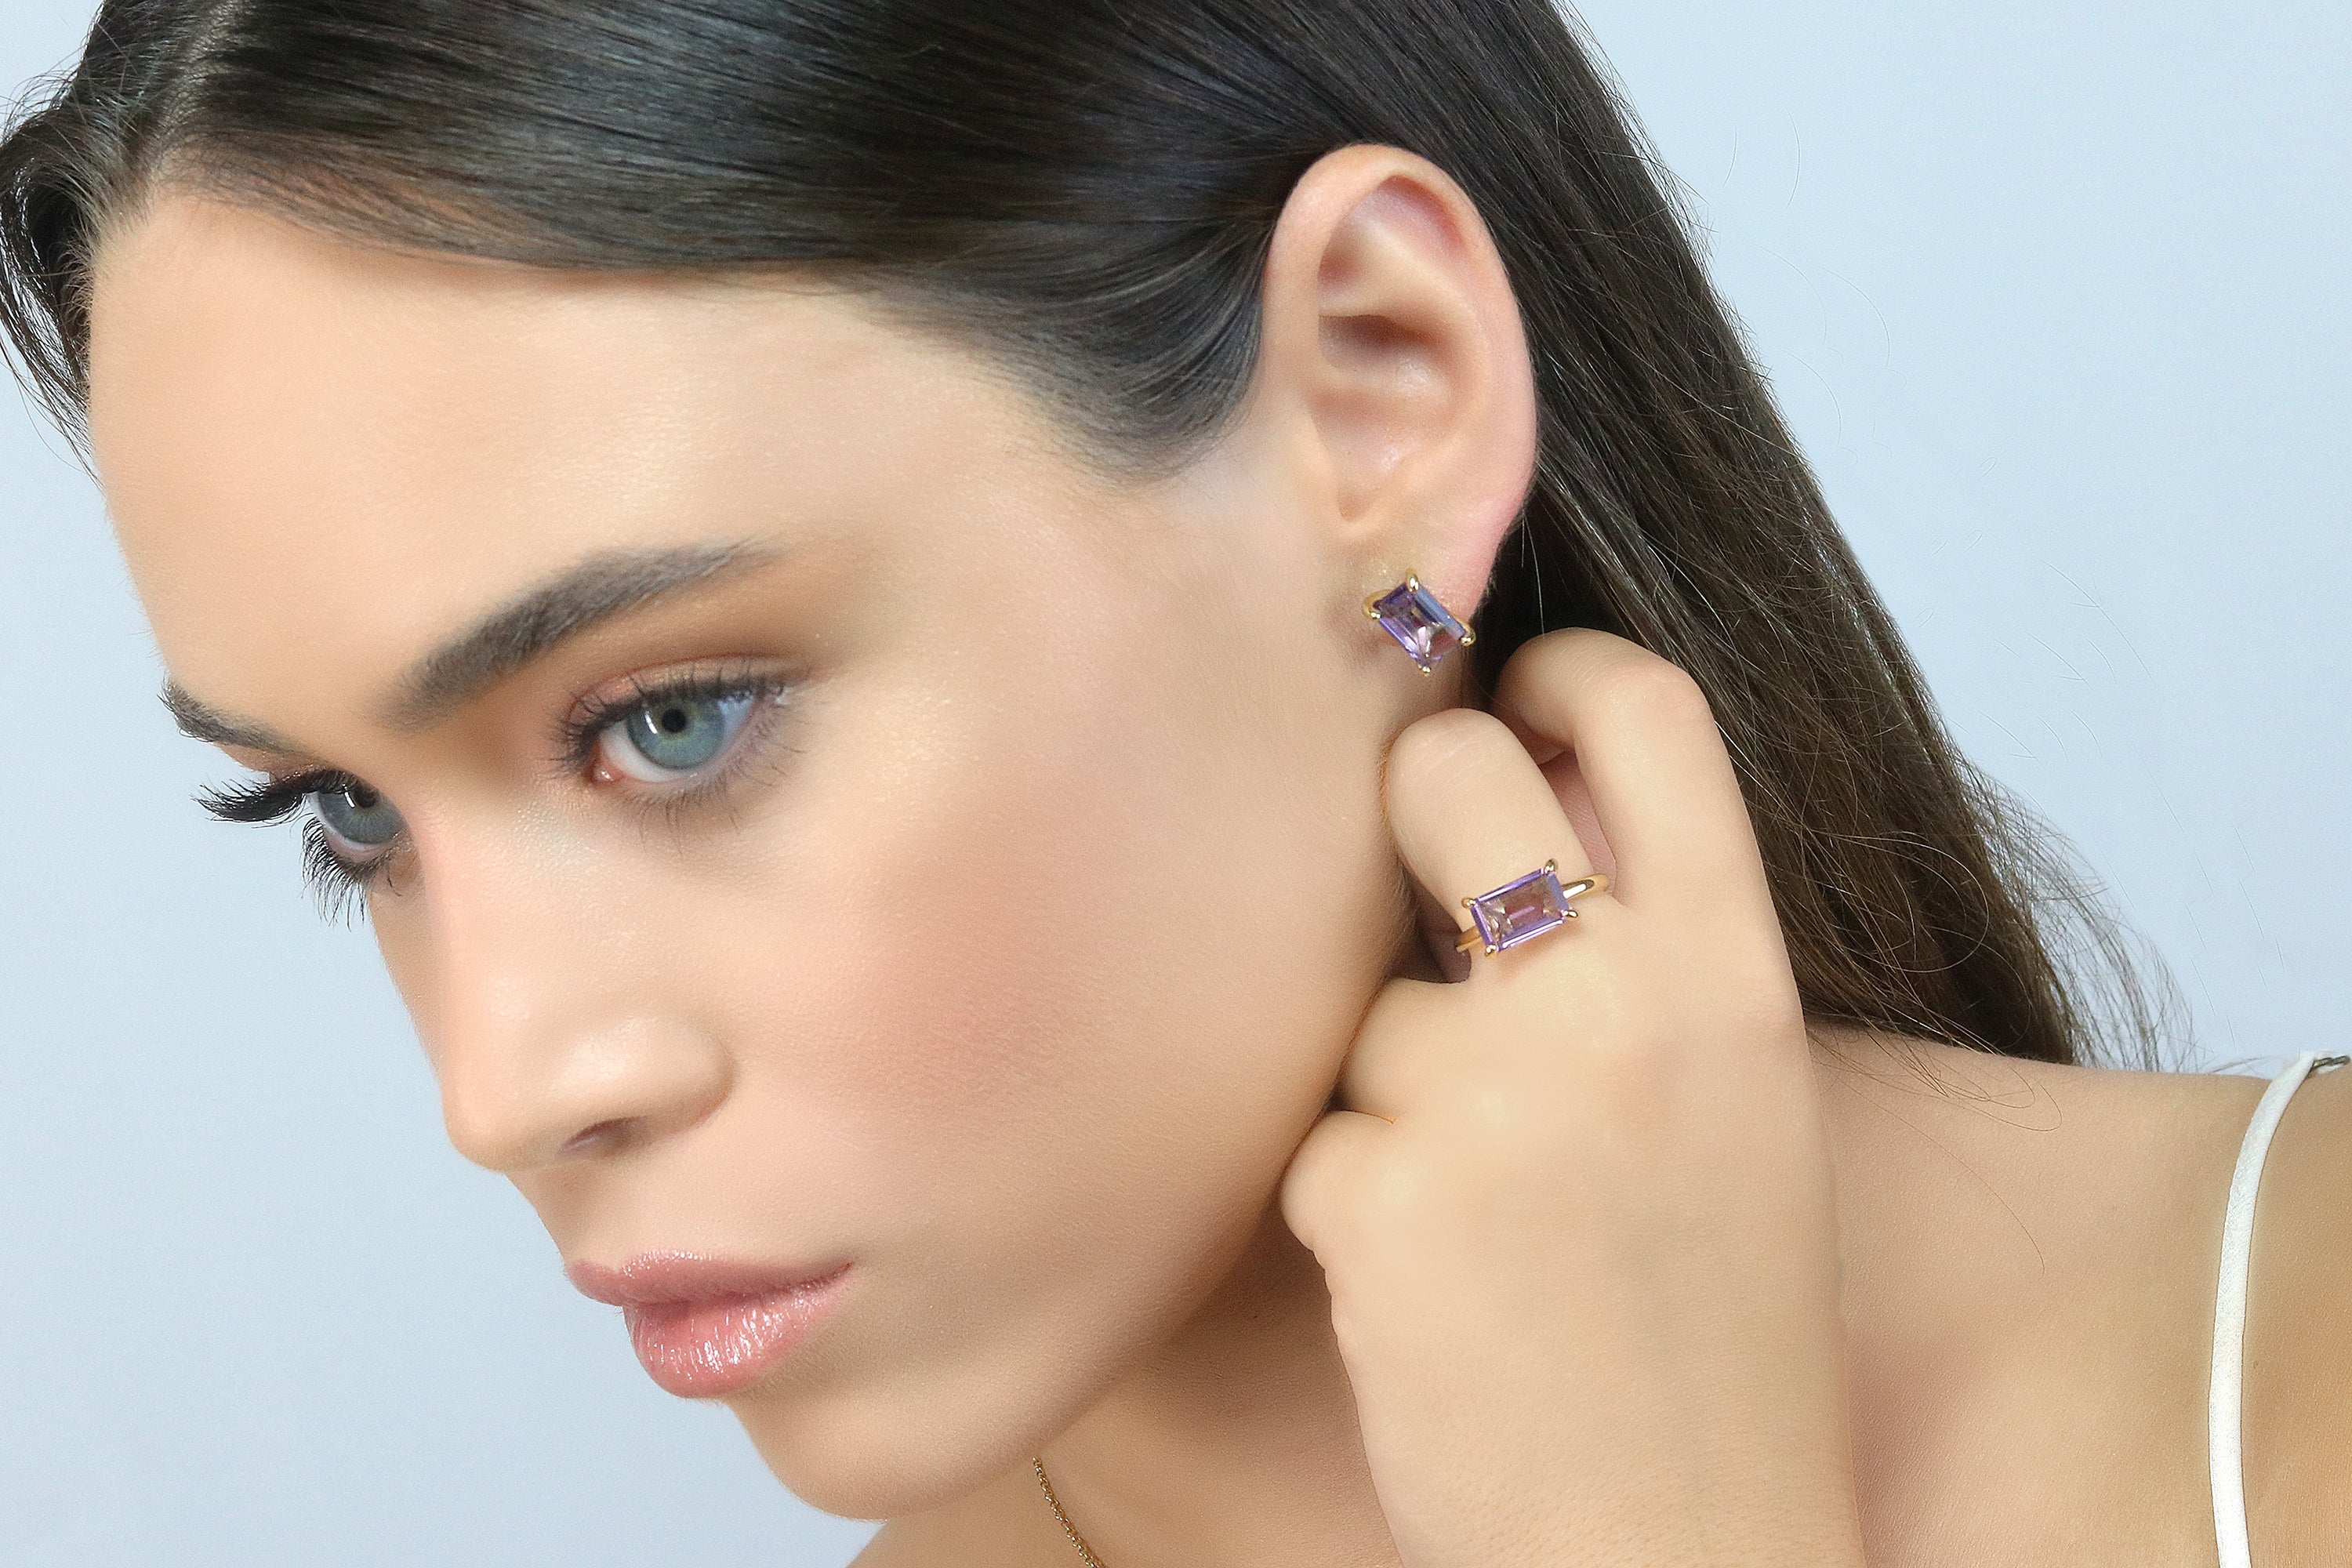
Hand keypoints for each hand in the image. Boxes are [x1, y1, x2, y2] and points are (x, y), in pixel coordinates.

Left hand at [1279, 630, 1863, 1567]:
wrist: (1682, 1553)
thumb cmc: (1712, 1343)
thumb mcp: (1740, 1110)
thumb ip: (1657, 955)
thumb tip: (1530, 802)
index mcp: (1738, 975)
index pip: (1648, 710)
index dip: (1563, 666)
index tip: (1514, 692)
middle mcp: (1620, 1003)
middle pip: (1445, 770)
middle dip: (1411, 802)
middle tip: (1427, 888)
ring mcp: (1493, 1092)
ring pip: (1363, 1004)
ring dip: (1396, 1094)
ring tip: (1489, 1227)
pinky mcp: (1380, 1191)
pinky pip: (1321, 1137)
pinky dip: (1358, 1205)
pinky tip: (1437, 1297)